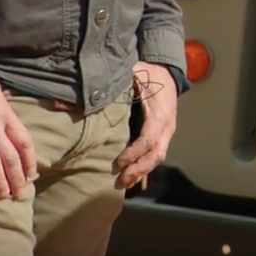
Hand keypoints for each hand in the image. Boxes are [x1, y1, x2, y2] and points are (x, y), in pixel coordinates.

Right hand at [0, 69, 37, 201]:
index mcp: (5, 116)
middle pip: (11, 157)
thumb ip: (0, 100)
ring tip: (3, 196)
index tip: (31, 173)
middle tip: (20, 193)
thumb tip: (3, 103)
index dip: (29, 160)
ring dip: (0, 182)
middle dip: (17, 177)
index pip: (24, 142)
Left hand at [114, 61, 177, 190]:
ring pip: (158, 157)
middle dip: (139, 169)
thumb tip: (88, 93)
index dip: (134, 153)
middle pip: (156, 154)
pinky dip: (145, 168)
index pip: (148, 139)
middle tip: (120, 180)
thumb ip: (115, 83)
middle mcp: (166, 126)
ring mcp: (167, 132)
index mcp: (159, 113)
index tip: (118, 162)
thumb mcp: (133, 72)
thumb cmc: (148, 73)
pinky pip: (156, 154)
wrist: (167, 72)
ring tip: (124, 184)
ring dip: (142, 172)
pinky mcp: (163, 135)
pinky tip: (132, 177)